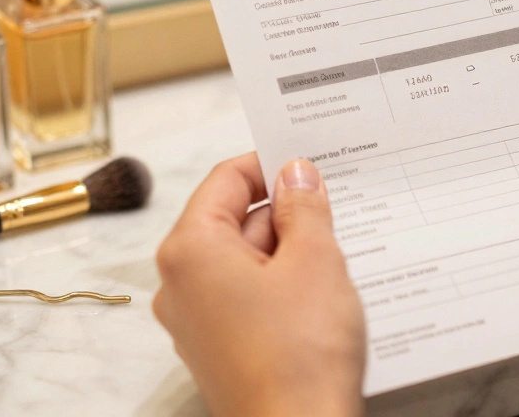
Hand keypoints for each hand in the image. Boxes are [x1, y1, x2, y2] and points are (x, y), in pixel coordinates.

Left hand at [154, 155, 365, 416]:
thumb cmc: (300, 355)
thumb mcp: (315, 261)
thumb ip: (303, 208)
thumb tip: (295, 174)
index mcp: (191, 250)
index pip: (226, 180)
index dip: (271, 165)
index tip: (311, 163)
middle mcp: (180, 284)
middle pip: (233, 221)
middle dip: (286, 214)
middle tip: (337, 210)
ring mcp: (197, 322)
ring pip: (244, 262)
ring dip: (289, 253)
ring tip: (338, 258)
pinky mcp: (220, 350)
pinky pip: (248, 298)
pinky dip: (282, 288)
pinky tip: (323, 295)